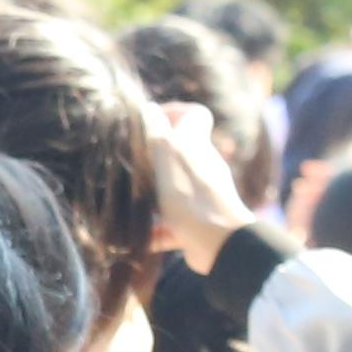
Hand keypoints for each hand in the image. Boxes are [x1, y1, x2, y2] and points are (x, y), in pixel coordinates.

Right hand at [140, 99, 250, 265]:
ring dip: (153, 196)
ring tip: (130, 203)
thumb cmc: (191, 197)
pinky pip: (173, 224)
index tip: (149, 124)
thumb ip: (158, 133)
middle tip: (131, 166)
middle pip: (179, 152)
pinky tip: (140, 238)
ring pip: (174, 188)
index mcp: (196, 146)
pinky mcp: (198, 224)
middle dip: (154, 158)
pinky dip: (157, 231)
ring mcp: (201, 196)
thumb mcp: (169, 158)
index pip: (195, 115)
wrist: (222, 243)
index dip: (174, 113)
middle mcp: (202, 167)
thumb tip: (149, 108)